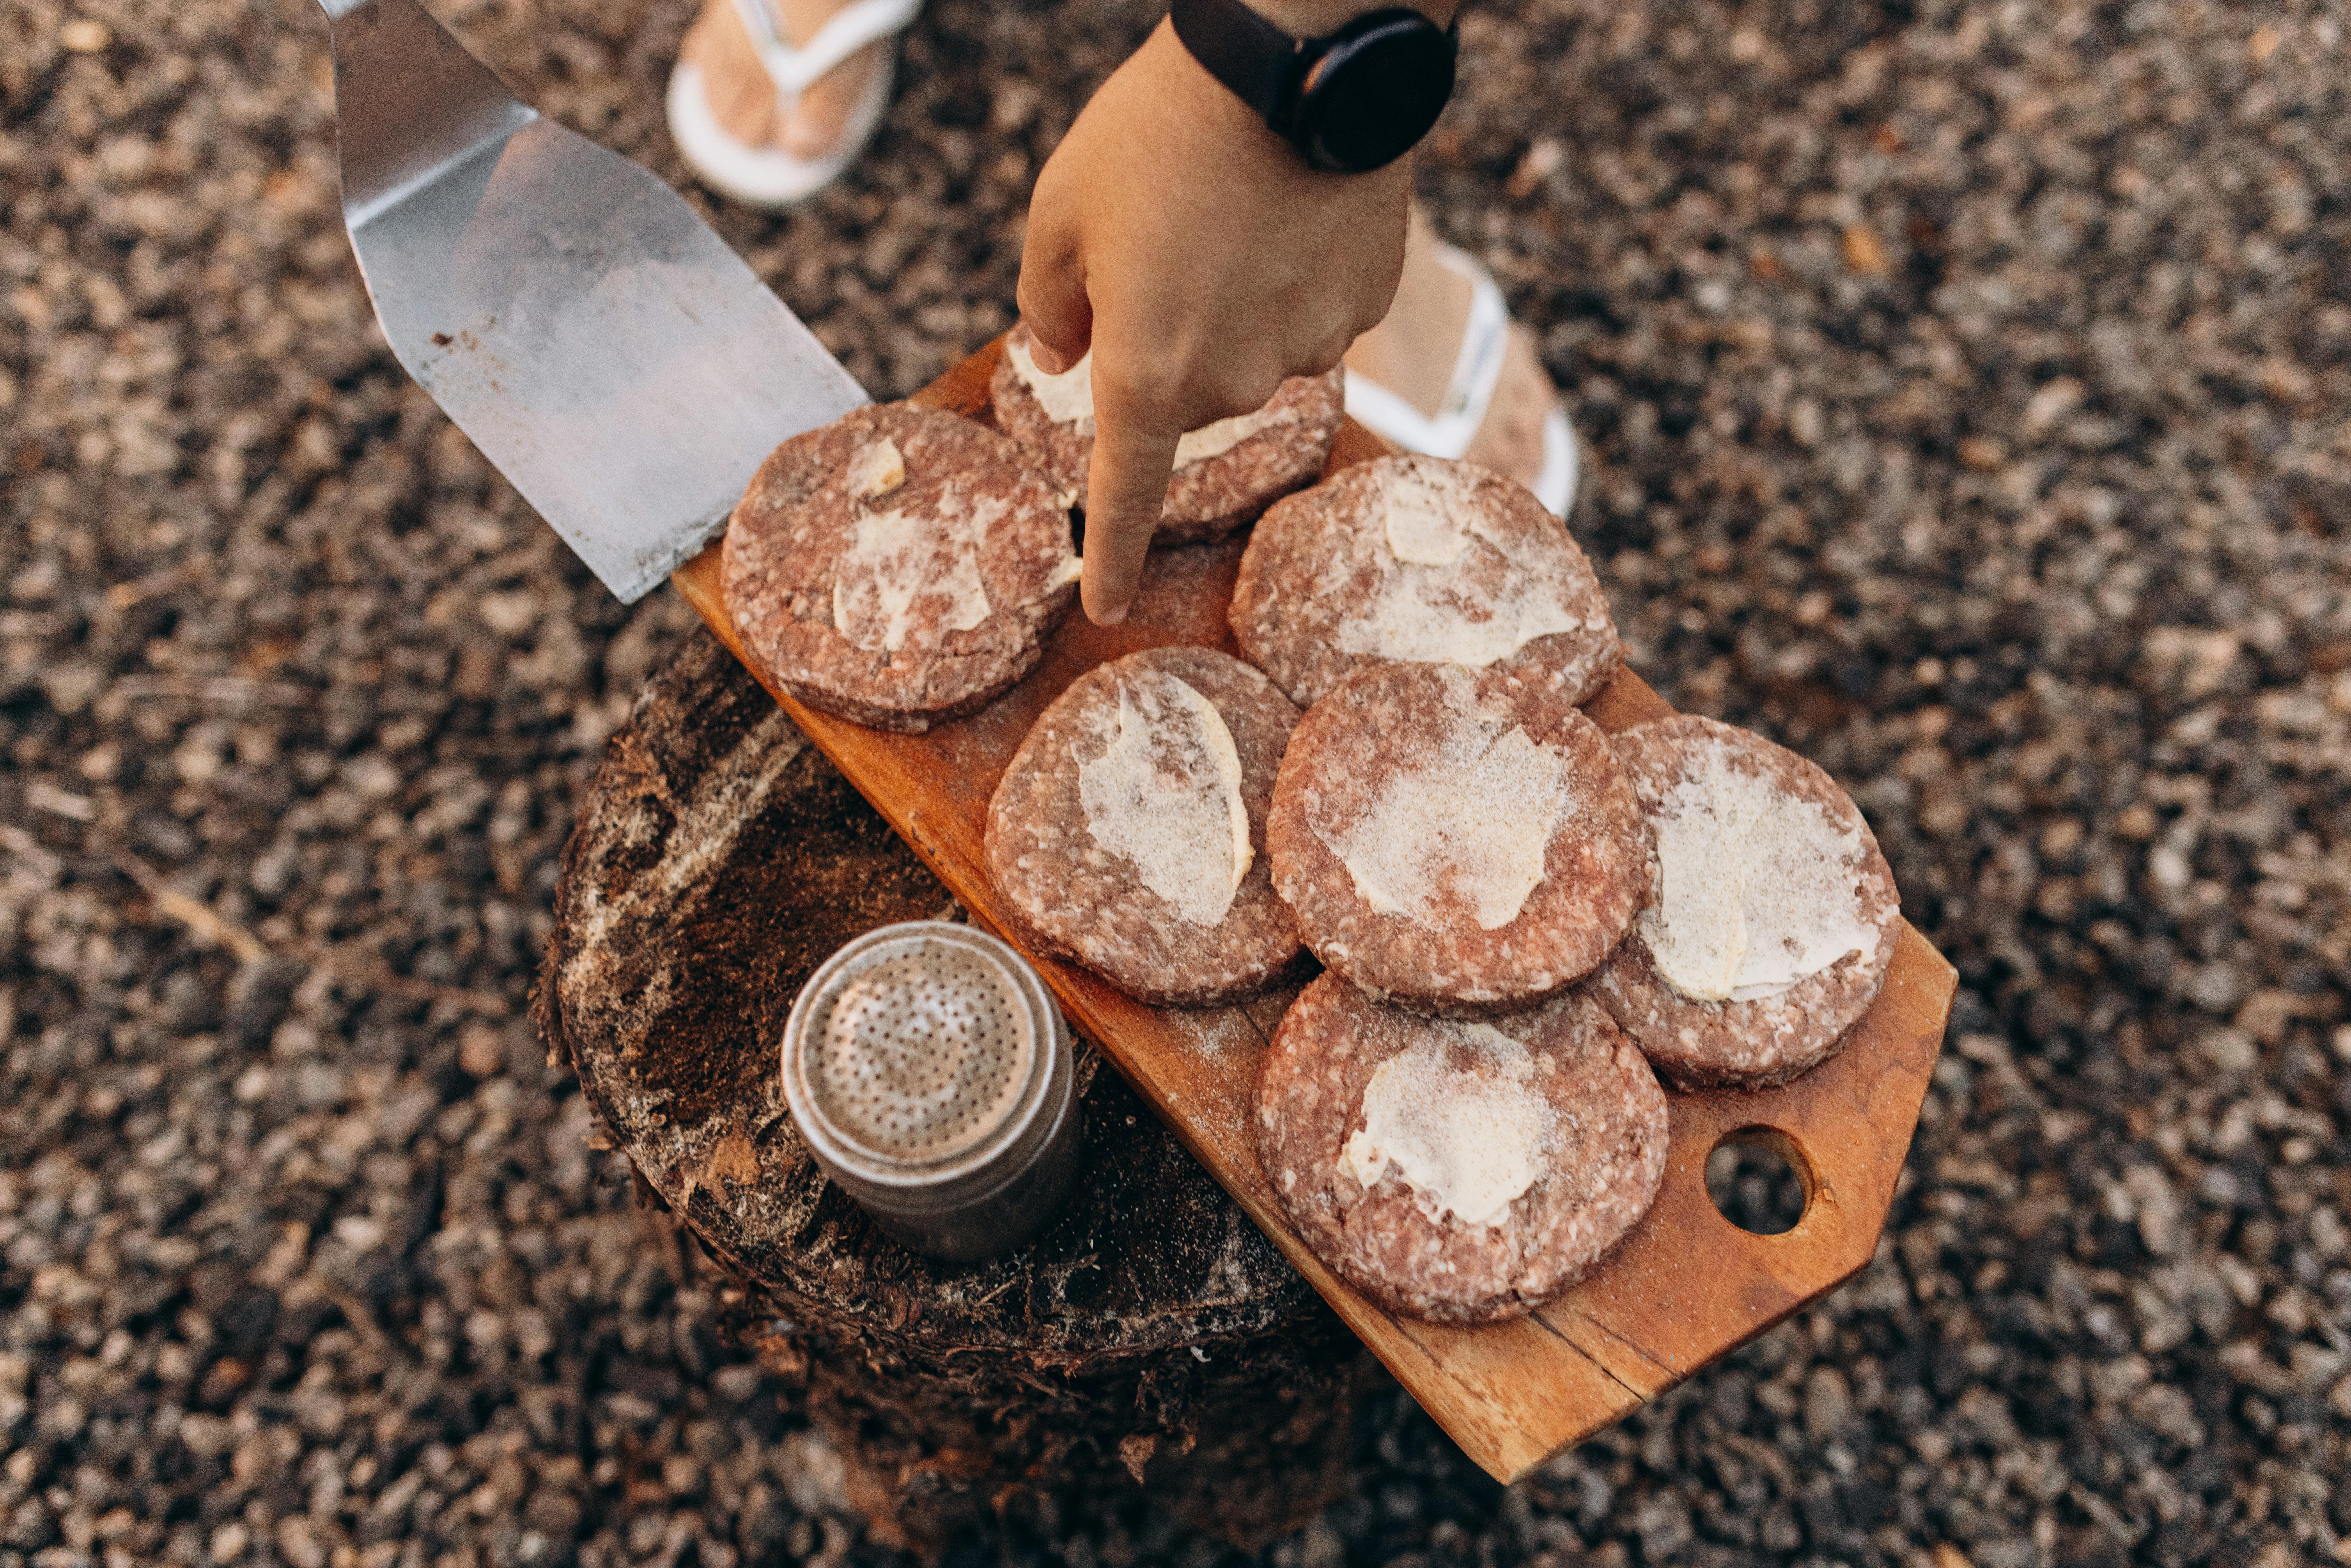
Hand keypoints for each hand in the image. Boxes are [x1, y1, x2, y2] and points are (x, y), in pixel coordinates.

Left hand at [1016, 17, 1414, 623]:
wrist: (1292, 61)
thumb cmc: (1156, 131)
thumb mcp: (1060, 209)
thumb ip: (1048, 303)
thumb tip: (1060, 357)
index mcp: (1147, 374)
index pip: (1124, 497)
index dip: (1110, 554)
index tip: (1103, 608)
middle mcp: (1234, 384)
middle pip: (1190, 390)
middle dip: (1171, 333)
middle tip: (1166, 237)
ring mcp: (1310, 349)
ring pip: (1257, 349)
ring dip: (1236, 299)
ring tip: (1233, 209)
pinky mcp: (1366, 306)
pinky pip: (1315, 309)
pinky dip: (1294, 272)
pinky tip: (1290, 207)